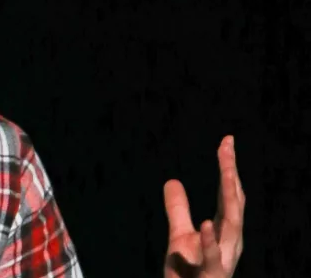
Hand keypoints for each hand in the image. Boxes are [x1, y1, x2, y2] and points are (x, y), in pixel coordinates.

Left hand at [163, 135, 244, 277]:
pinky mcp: (211, 275)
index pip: (229, 194)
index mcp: (224, 231)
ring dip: (229, 199)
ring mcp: (223, 258)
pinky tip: (206, 222)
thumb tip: (172, 180)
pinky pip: (213, 258)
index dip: (229, 168)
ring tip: (226, 173)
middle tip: (227, 147)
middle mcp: (229, 242)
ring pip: (232, 226)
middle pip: (234, 203)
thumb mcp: (179, 237)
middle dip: (232, 175)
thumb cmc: (188, 273)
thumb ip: (178, 210)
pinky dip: (210, 240)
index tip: (226, 141)